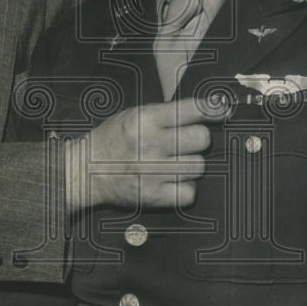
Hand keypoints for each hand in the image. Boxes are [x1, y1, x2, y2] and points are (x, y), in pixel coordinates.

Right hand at [68, 98, 212, 211]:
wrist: (84, 170)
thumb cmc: (113, 139)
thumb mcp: (134, 115)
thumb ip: (167, 113)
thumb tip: (210, 110)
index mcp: (145, 119)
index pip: (193, 110)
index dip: (213, 110)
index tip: (222, 111)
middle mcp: (150, 143)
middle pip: (202, 139)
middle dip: (197, 141)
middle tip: (182, 145)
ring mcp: (152, 171)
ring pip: (198, 166)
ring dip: (190, 166)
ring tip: (172, 164)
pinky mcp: (152, 196)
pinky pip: (189, 193)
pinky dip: (184, 190)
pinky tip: (171, 183)